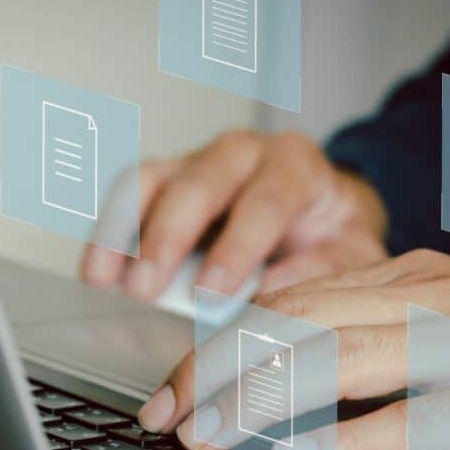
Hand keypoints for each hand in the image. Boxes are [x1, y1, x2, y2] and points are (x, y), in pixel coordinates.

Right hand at [80, 131, 388, 299]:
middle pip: (197, 185)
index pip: (263, 201)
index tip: (211, 294)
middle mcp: (241, 152)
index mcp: (294, 165)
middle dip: (166, 241)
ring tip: (104, 283)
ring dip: (124, 233)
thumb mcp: (352, 254)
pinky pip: (129, 195)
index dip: (235, 249)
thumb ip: (322, 271)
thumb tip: (270, 296)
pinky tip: (98, 272)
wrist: (323, 209)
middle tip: (146, 292)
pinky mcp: (167, 179)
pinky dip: (109, 232)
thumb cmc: (333, 233)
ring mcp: (198, 160)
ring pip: (151, 181)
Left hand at [138, 249, 449, 449]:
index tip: (178, 383)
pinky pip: (406, 419)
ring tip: (207, 434)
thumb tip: (288, 359)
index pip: (289, 300)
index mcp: (405, 276)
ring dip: (259, 399)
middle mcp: (423, 298)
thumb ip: (371, 327)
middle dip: (217, 368)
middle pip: (294, 323)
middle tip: (168, 413)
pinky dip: (343, 438)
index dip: (222, 341)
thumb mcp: (445, 312)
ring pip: (335, 361)